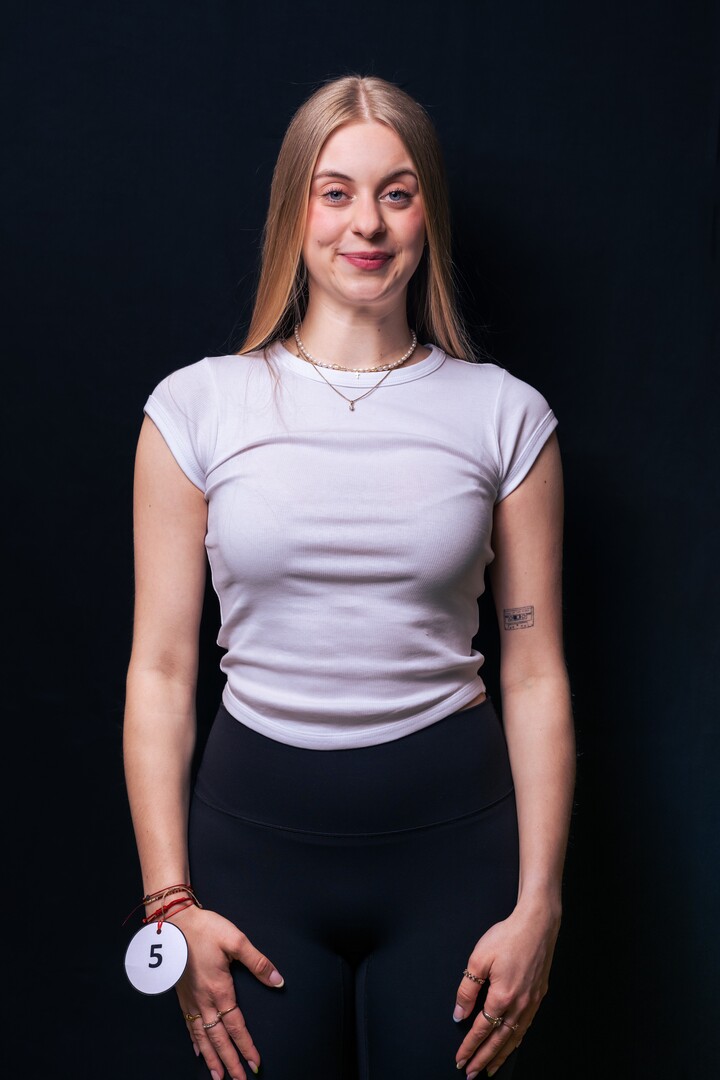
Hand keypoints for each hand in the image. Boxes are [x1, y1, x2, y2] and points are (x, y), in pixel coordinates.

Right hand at [173, 906, 284, 1079]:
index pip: (236, 1026)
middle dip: (230, 1062)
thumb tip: (277, 981)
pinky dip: (195, 1041)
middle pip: (219, 1039)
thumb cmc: (206, 929)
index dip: (246, 1046)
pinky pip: (189, 1025)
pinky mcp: (182, 995)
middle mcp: (204, 1001)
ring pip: (203, 1037)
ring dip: (212, 1058)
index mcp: (219, 990)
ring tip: (219, 1077)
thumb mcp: (236, 940)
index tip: (255, 1063)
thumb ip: (258, 962)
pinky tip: (199, 1050)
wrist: (175, 923)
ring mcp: (191, 1000)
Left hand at [453, 901, 560, 1077]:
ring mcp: (531, 1002)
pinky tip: (512, 1044)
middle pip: (498, 1041)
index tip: (460, 1059)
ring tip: (490, 1068)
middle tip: (471, 1073)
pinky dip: (516, 1041)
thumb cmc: (508, 937)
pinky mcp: (539, 996)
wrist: (538, 924)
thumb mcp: (479, 958)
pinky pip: (525, 1027)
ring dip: (501, 1055)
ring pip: (514, 1038)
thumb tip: (459, 1013)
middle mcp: (519, 1005)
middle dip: (483, 1059)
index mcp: (502, 997)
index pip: (481, 1029)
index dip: (469, 1047)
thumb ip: (467, 989)